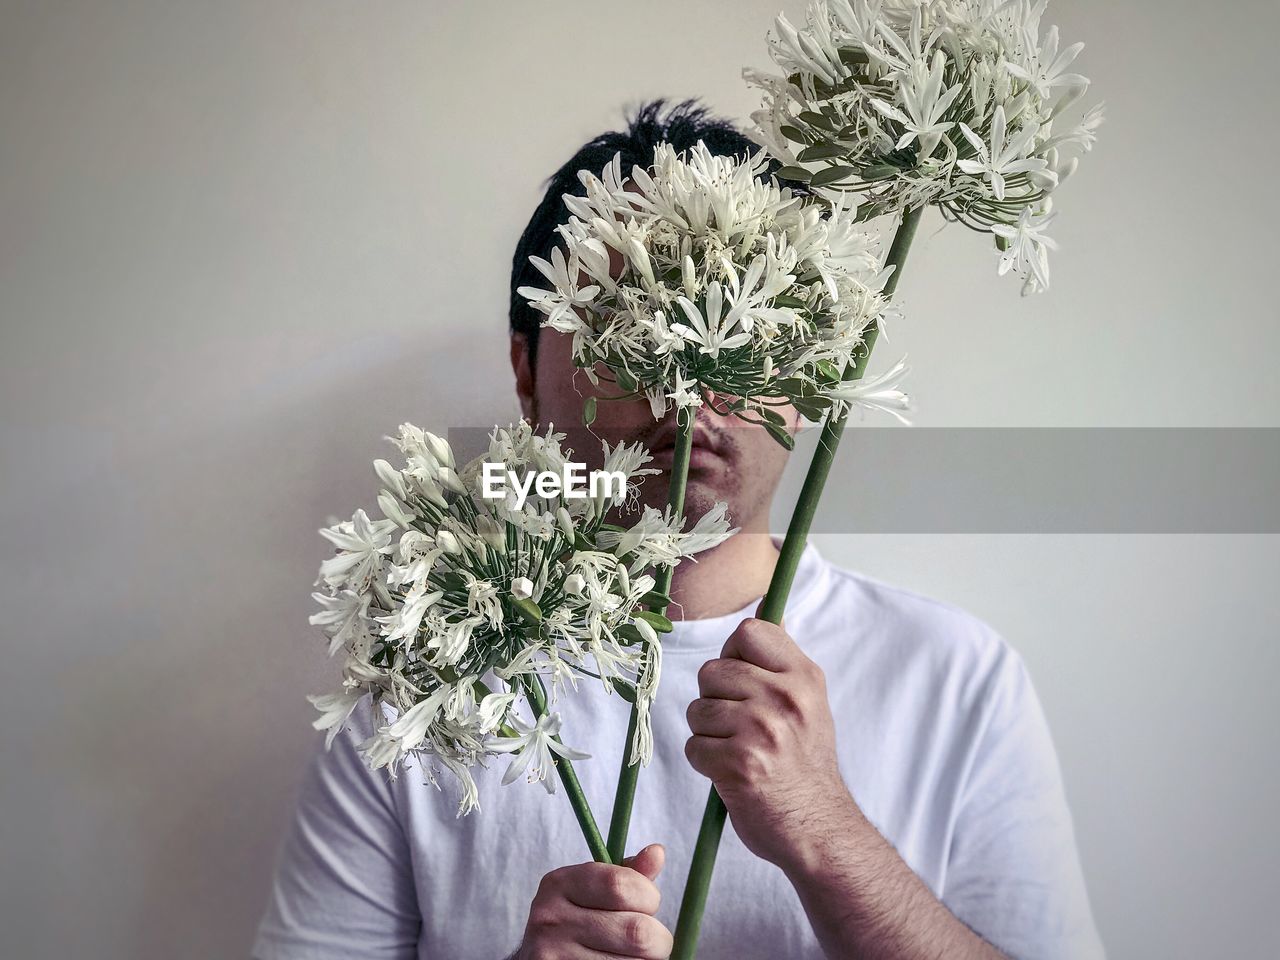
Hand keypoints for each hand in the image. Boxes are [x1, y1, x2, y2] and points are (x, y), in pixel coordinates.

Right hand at [516, 843, 672, 959]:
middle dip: (658, 938)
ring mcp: (552, 954)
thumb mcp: (594, 891)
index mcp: (560, 883)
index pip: (620, 885)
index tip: (650, 904)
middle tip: (654, 941)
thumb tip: (657, 852)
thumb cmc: (578, 921)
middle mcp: (551, 918)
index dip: (649, 896)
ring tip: (635, 955)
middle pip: (636, 931)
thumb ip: (628, 874)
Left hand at [685, 614, 853, 869]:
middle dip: (715, 699)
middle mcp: (785, 697)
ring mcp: (762, 730)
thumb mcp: (810, 703)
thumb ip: (783, 662)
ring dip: (708, 734)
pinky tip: (732, 774)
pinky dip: (705, 763)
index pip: (748, 631)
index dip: (733, 655)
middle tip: (741, 727)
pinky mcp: (739, 764)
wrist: (818, 828)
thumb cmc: (805, 764)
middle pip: (712, 671)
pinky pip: (694, 746)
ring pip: (698, 710)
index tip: (743, 681)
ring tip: (738, 751)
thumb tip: (768, 612)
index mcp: (803, 676)